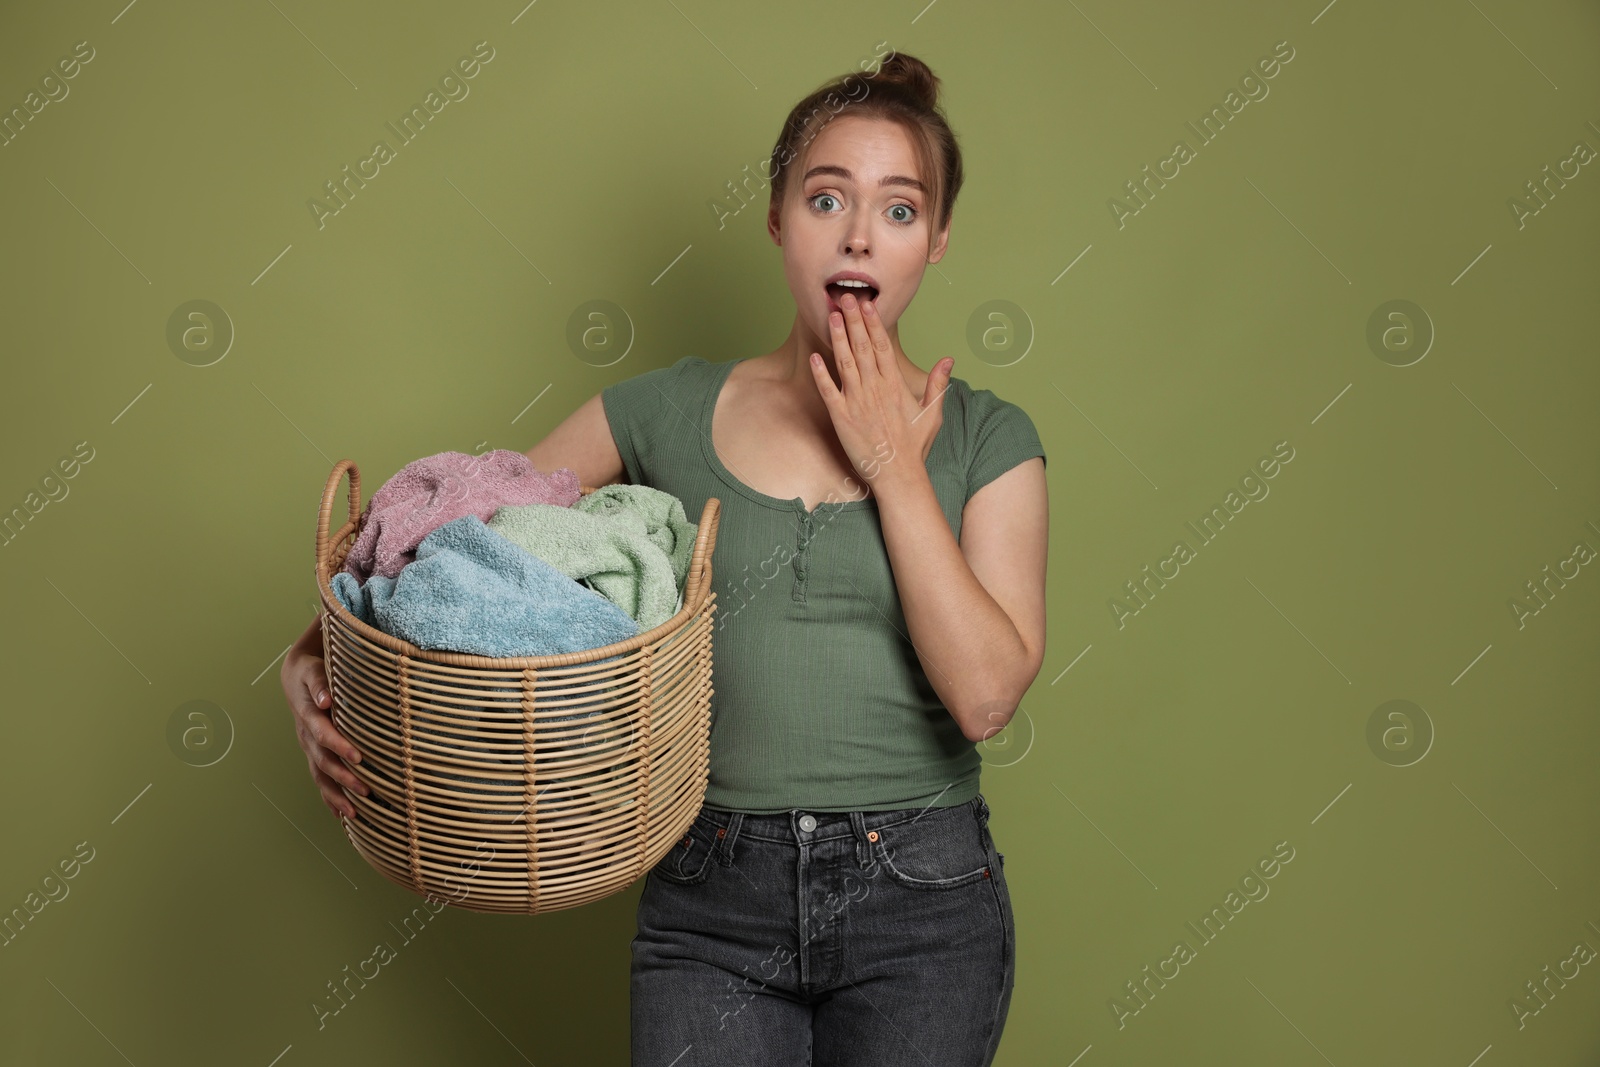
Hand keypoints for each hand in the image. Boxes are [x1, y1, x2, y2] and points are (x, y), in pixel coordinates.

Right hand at [281, 635, 367, 820]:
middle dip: (344, 778)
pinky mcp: (313, 754)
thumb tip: (327, 699)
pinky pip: (320, 780)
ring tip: (355, 813)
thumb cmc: (311, 672)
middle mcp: (307, 736)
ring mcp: (309, 748)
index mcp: (309, 715)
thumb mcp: (314, 670)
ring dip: (337, 796)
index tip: (358, 757)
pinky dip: (330, 798)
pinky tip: (343, 815)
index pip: (323, 734)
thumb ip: (320, 683)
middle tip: (366, 790)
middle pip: (323, 761)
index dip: (339, 746)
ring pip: (321, 776)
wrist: (296, 678)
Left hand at [808, 292, 952, 491]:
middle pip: (862, 347)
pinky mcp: (841, 417)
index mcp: (895, 384)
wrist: (898, 475)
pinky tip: (815, 356)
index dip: (873, 323)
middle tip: (845, 297)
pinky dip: (821, 373)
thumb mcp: (932, 413)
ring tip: (832, 315)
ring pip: (845, 362)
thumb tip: (948, 359)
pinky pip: (828, 391)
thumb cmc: (914, 446)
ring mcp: (857, 402)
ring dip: (838, 338)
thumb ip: (937, 383)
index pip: (882, 346)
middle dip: (854, 320)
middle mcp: (875, 388)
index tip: (867, 303)